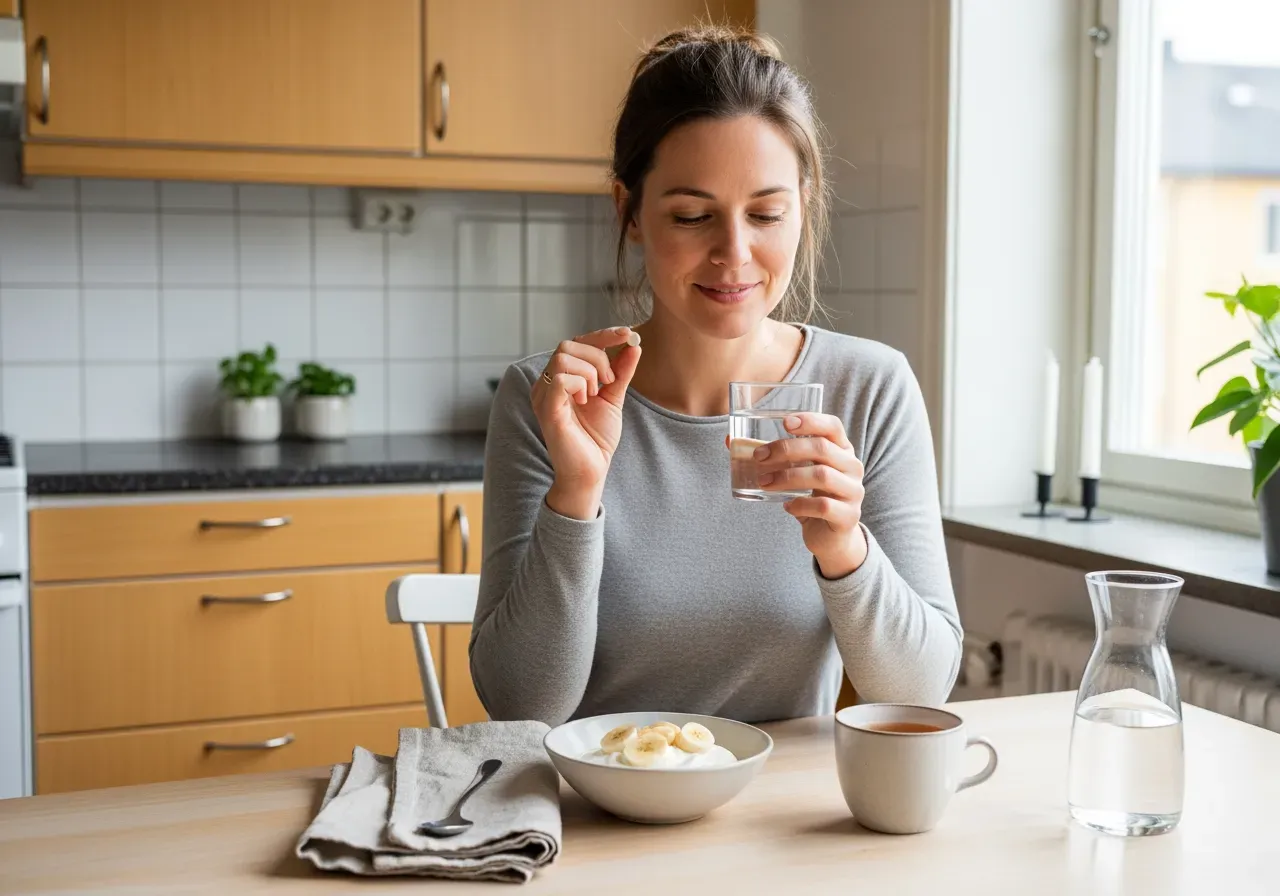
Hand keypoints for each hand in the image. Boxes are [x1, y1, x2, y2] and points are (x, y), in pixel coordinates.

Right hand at [531, 327, 641, 518]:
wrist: (591, 471)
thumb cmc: (596, 438)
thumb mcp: (613, 398)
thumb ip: (620, 372)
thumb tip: (634, 345)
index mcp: (560, 378)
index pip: (576, 343)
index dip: (602, 335)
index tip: (628, 333)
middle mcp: (546, 383)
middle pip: (568, 345)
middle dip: (597, 357)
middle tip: (608, 383)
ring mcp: (543, 395)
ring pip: (564, 358)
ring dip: (590, 372)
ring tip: (595, 394)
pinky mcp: (547, 409)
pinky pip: (560, 379)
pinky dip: (580, 384)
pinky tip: (585, 400)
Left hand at [755, 413, 868, 578]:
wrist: (831, 537)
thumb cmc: (811, 497)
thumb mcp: (796, 472)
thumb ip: (771, 456)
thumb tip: (729, 440)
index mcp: (842, 450)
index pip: (832, 426)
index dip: (811, 421)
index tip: (785, 423)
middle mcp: (852, 467)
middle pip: (821, 448)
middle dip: (786, 450)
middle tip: (759, 457)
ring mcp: (853, 492)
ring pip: (822, 476)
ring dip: (787, 477)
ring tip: (764, 482)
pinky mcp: (849, 516)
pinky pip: (823, 506)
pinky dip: (800, 504)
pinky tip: (787, 506)